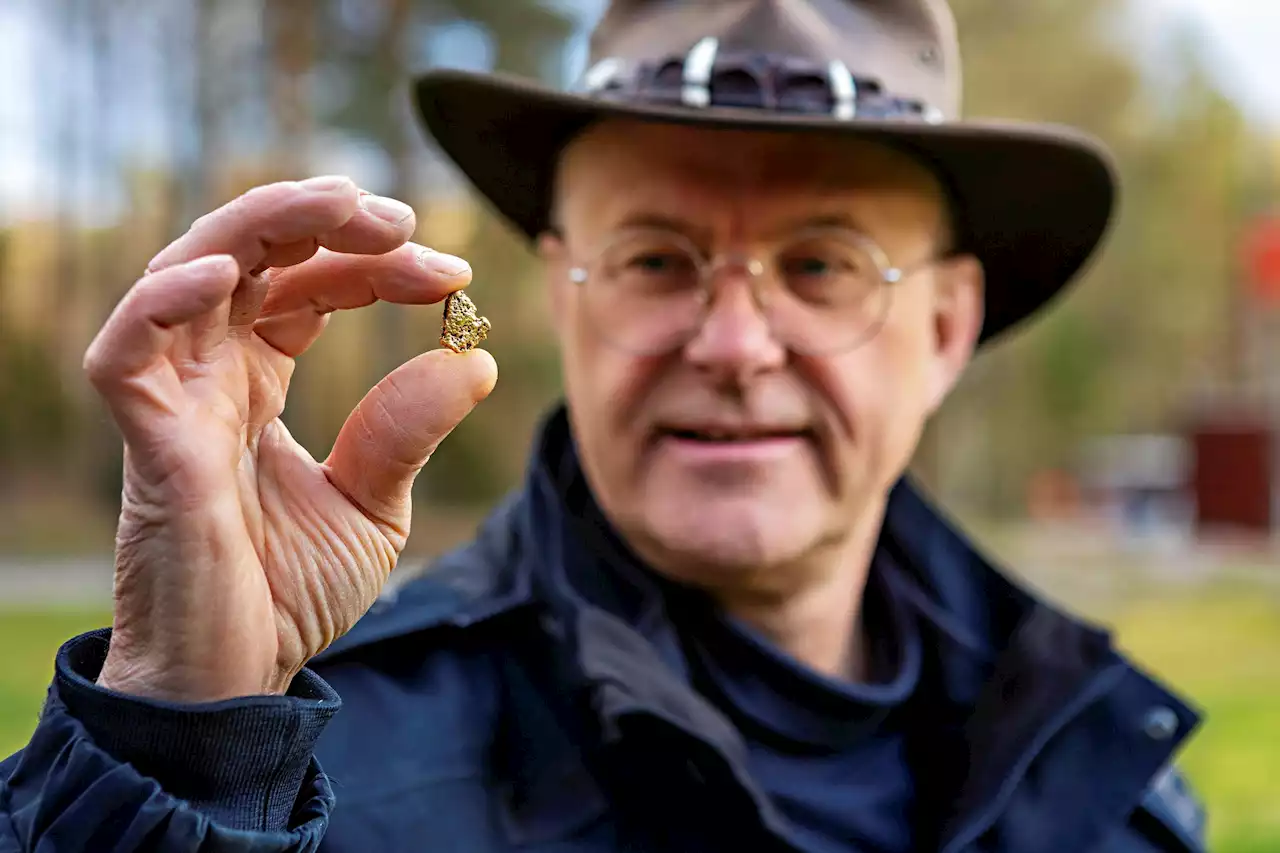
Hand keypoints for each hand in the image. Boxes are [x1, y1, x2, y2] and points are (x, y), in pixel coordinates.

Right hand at [84, 176, 495, 701]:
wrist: (239, 677)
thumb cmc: (290, 592)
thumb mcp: (375, 505)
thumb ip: (412, 429)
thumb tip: (474, 359)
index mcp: (259, 379)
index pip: (310, 286)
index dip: (376, 266)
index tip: (453, 277)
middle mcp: (212, 373)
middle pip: (248, 255)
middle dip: (319, 219)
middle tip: (401, 216)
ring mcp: (175, 400)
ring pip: (186, 271)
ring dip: (259, 225)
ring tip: (339, 206)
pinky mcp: (149, 443)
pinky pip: (126, 351)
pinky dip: (163, 301)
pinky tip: (226, 273)